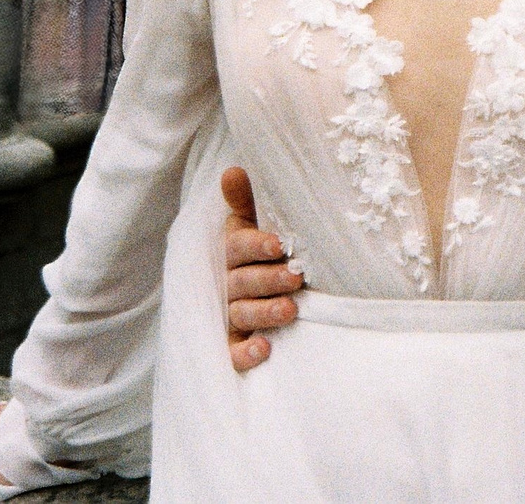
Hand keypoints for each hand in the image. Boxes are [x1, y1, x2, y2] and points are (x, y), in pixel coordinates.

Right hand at [222, 166, 302, 370]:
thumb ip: (247, 201)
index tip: (279, 244)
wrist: (275, 292)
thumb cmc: (270, 251)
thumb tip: (233, 170)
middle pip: (242, 282)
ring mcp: (230, 316)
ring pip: (241, 314)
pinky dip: (244, 354)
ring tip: (290, 309)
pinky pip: (232, 353)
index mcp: (234, 252)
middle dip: (268, 279)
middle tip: (296, 278)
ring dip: (263, 312)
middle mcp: (228, 284)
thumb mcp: (260, 224)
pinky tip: (263, 350)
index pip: (238, 247)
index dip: (256, 245)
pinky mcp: (234, 345)